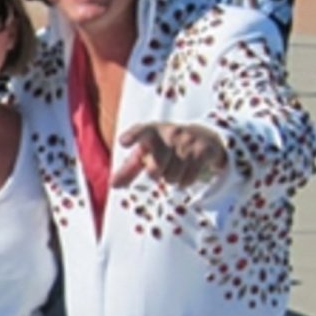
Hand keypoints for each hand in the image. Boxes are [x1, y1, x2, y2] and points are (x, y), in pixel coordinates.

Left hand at [111, 122, 225, 188]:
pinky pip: (187, 179)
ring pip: (171, 177)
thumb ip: (129, 168)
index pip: (140, 132)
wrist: (202, 136)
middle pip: (155, 170)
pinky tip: (187, 169)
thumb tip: (113, 185)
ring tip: (176, 165)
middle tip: (161, 166)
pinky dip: (185, 180)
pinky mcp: (202, 151)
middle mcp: (170, 133)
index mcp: (152, 131)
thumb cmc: (165, 146)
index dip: (132, 137)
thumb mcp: (147, 152)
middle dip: (156, 174)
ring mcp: (188, 141)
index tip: (123, 142)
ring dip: (172, 177)